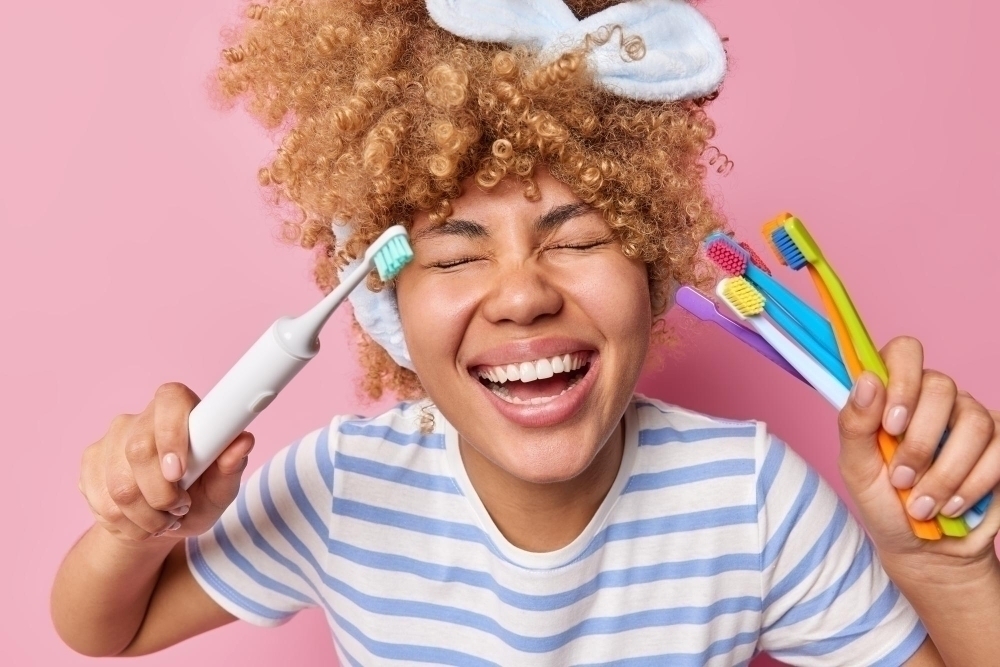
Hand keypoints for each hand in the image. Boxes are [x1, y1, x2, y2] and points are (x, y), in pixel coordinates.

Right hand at [79, 382, 254, 542]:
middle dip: (161, 492)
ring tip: (165, 520)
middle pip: (139, 449)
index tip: (179, 472)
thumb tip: (244, 440)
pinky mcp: (90, 463)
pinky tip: (141, 522)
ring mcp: (111, 439)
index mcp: (181, 409)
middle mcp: (141, 417)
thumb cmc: (199, 497)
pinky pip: (101, 500)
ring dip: (146, 515)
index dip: (171, 435)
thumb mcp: (221, 488)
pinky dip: (126, 523)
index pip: (170, 400)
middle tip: (180, 507)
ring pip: (119, 483)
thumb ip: (231, 466)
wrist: (160, 523)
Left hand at [836, 336, 999, 565]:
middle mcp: (935, 398)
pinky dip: (972, 484)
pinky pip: (999, 449)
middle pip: (941, 386)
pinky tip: (952, 506)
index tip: (891, 424)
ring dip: (944, 471)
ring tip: (921, 503)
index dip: (901, 380)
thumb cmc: (884, 501)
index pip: (904, 352)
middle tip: (900, 478)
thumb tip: (866, 380)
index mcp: (894, 392)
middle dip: (919, 442)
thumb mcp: (857, 467)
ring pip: (972, 421)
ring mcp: (970, 419)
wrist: (922, 548)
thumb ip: (855, 423)